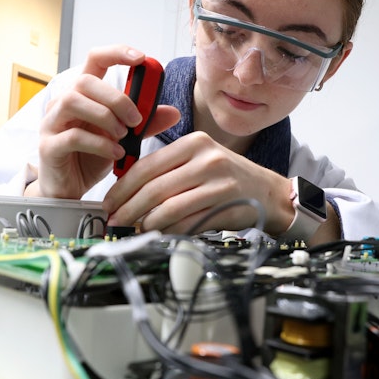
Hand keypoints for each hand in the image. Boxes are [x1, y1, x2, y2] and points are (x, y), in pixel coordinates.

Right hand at [25, 45, 179, 198]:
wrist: (70, 191)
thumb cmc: (90, 158)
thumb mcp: (123, 138)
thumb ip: (145, 125)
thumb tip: (174, 112)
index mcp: (82, 95)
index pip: (95, 59)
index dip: (116, 53)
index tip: (141, 58)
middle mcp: (62, 104)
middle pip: (84, 81)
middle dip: (116, 98)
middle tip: (136, 119)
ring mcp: (51, 124)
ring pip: (73, 102)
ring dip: (105, 117)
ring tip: (123, 135)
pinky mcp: (48, 147)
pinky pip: (73, 136)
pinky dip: (100, 143)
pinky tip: (116, 152)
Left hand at [102, 131, 296, 234]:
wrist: (268, 192)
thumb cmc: (228, 177)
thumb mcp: (199, 159)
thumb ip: (168, 169)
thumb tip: (127, 191)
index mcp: (193, 143)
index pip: (146, 165)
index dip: (122, 187)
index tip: (109, 202)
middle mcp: (206, 159)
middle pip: (153, 188)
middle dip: (128, 208)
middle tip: (114, 221)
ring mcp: (217, 182)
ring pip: (168, 207)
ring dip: (145, 223)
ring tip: (133, 230)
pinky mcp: (225, 205)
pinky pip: (187, 223)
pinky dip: (168, 232)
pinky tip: (158, 235)